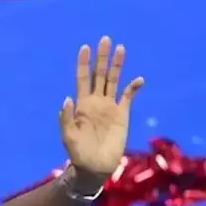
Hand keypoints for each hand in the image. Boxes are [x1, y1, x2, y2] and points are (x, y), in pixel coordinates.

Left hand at [59, 36, 145, 178]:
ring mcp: (110, 107)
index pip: (82, 78)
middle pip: (99, 74)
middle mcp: (96, 101)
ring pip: (114, 80)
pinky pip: (128, 97)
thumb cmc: (78, 152)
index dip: (83, 63)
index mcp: (81, 104)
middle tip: (105, 39)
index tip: (85, 47)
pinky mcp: (122, 115)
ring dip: (117, 65)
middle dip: (102, 57)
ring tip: (120, 48)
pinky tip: (138, 79)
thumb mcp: (67, 135)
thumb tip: (67, 98)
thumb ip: (66, 117)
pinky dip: (134, 87)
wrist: (94, 167)